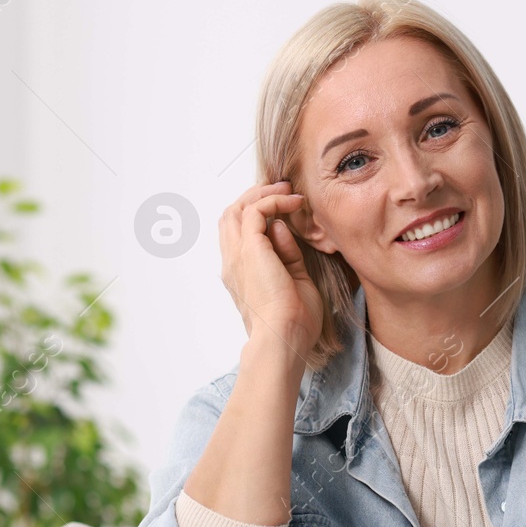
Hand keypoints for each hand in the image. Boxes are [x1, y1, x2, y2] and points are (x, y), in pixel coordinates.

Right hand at [218, 179, 325, 354]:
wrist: (284, 337)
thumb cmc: (294, 323)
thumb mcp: (295, 281)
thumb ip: (287, 255)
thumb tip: (281, 228)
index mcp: (241, 274)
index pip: (237, 234)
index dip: (257, 214)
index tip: (284, 207)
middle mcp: (233, 262)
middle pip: (230, 215)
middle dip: (254, 197)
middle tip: (281, 188)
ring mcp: (237, 256)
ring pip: (236, 209)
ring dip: (261, 194)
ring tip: (286, 190)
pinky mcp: (250, 250)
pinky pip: (256, 211)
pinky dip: (273, 201)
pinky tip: (293, 202)